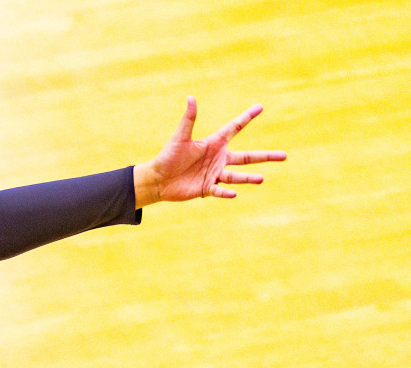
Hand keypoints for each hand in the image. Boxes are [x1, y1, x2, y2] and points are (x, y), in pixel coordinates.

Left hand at [133, 97, 286, 205]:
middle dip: (265, 156)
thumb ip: (188, 119)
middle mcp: (219, 158)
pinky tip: (234, 194)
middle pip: (247, 157)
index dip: (247, 117)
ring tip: (260, 178)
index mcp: (214, 143)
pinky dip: (225, 192)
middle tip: (284, 156)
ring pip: (236, 176)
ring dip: (248, 178)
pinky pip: (219, 190)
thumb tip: (191, 97)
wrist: (158, 179)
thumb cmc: (168, 157)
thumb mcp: (180, 138)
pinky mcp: (207, 188)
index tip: (260, 107)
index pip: (235, 128)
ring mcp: (215, 174)